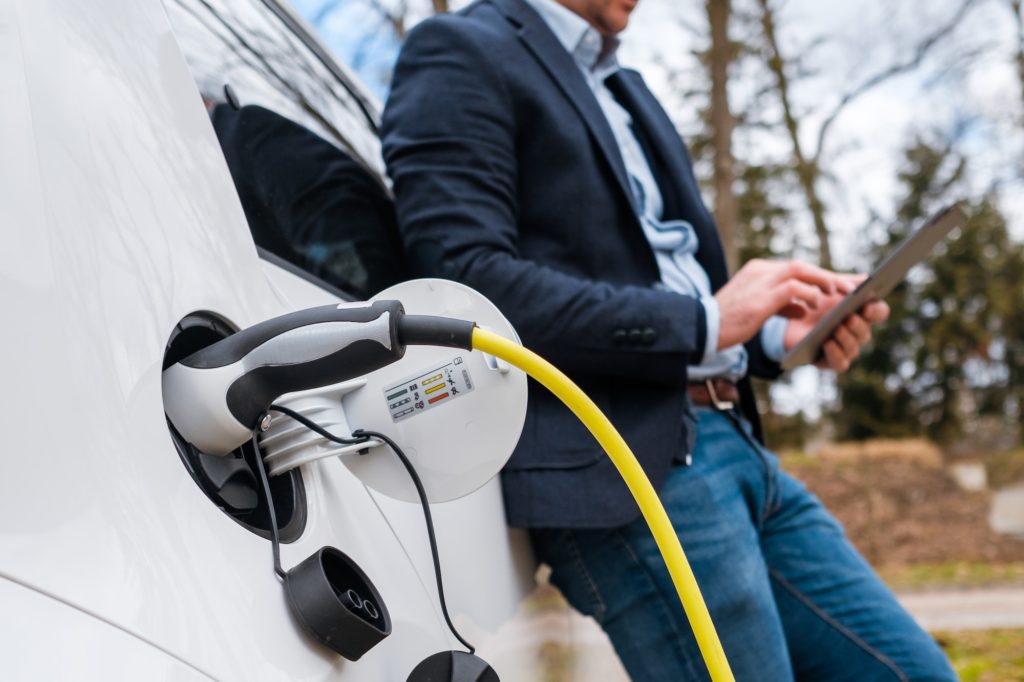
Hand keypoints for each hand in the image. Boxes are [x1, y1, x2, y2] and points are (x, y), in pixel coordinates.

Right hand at [715, 259, 848, 349]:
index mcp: (757, 271)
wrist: (702, 329)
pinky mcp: (761, 298)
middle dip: (827, 276)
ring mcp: (759, 282)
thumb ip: (779, 304)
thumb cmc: (728, 322)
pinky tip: (816, 304)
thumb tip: (800, 308)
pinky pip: (793, 288)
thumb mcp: (756, 310)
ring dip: (823, 281)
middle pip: (801, 266)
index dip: (818, 276)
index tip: (838, 284)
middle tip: (849, 287)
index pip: (795, 269)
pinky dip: (808, 294)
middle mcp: (760, 271)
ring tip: (839, 293)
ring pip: (800, 271)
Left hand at [783, 275, 889, 372]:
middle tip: (849, 318)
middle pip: (865, 332)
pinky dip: (836, 354)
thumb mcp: (827, 288)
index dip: (877, 310)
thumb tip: (864, 277)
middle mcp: (858, 333)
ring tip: (836, 329)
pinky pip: (841, 363)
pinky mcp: (832, 361)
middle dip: (858, 325)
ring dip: (846, 338)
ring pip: (854, 347)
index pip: (880, 312)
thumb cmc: (815, 301)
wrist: (791, 319)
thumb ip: (845, 282)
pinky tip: (827, 343)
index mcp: (862, 313)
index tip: (867, 306)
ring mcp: (846, 348)